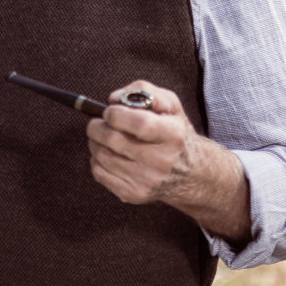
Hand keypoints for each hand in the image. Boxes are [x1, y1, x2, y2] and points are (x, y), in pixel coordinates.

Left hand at [85, 79, 198, 205]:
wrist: (189, 174)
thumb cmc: (175, 133)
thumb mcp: (170, 105)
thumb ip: (144, 90)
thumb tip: (114, 99)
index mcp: (174, 135)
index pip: (140, 124)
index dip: (117, 115)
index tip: (110, 111)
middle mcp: (162, 161)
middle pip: (114, 140)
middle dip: (97, 126)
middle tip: (98, 121)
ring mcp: (147, 180)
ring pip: (102, 156)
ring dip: (95, 142)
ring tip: (103, 136)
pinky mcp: (134, 194)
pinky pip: (99, 173)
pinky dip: (97, 160)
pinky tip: (109, 154)